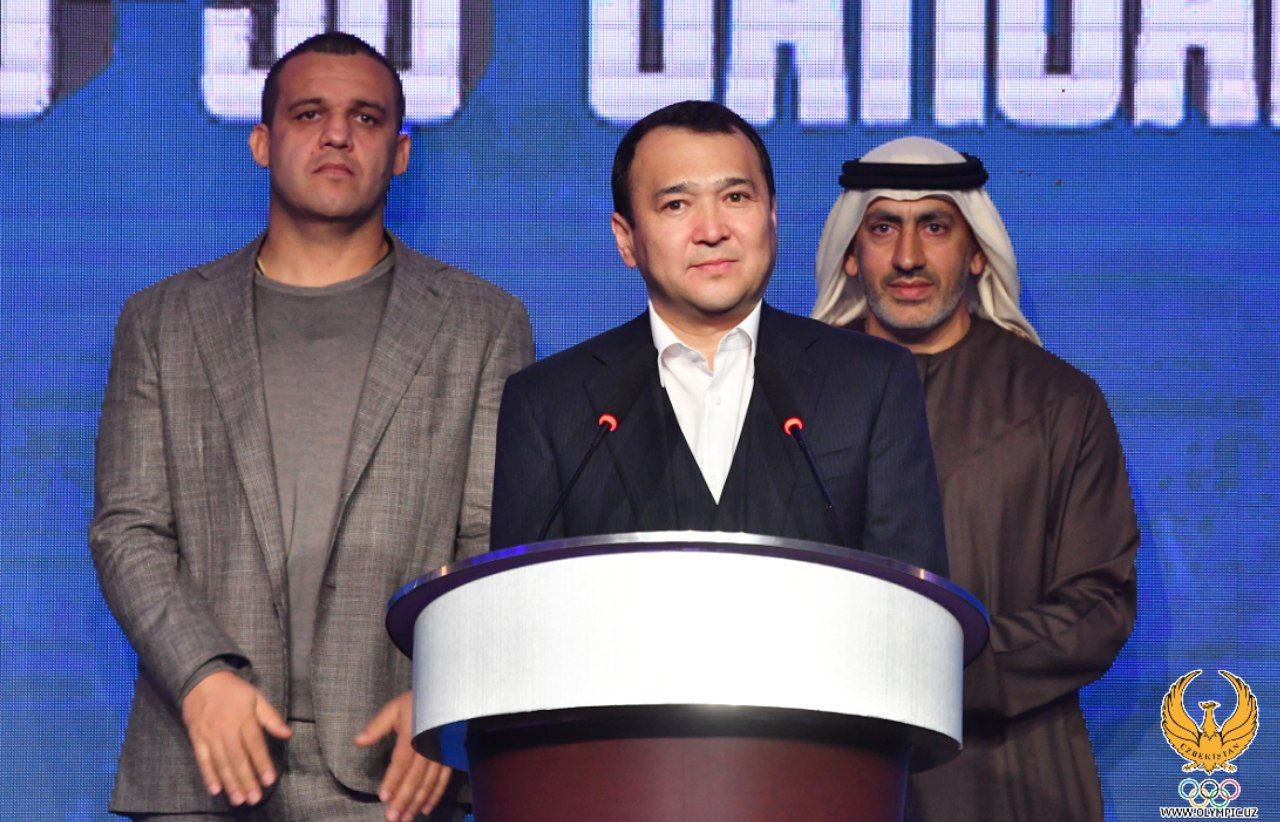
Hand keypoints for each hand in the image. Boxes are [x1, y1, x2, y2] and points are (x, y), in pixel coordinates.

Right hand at [181, 670, 292, 805]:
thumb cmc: (234, 691)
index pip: (255, 743)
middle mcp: (225, 728)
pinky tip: (216, 790)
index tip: (269, 780)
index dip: (262, 762)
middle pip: (237, 757)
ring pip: (220, 762)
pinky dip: (208, 775)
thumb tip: (288, 734)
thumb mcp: (257, 698)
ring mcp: (209, 734)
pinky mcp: (196, 738)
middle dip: (246, 779)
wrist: (202, 680)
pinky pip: (202, 759)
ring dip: (230, 782)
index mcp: (243, 717)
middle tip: (254, 797)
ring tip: (239, 799)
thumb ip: (271, 718)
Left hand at [356, 691, 452, 821]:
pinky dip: (435, 795)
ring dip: (417, 802)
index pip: (401, 761)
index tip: (384, 797)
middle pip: (415, 777)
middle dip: (403, 799)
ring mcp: (440, 754)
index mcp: (413, 733)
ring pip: (429, 782)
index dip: (393, 779)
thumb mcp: (395, 707)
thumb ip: (377, 726)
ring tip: (406, 817)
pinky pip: (443, 779)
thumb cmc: (418, 701)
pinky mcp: (448, 757)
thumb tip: (358, 740)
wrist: (448, 694)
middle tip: (392, 817)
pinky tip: (426, 808)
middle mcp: (428, 746)